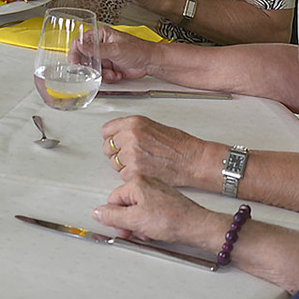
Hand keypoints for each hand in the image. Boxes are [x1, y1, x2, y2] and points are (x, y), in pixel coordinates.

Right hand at [78, 24, 158, 79]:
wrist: (150, 62)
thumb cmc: (138, 49)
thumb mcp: (115, 49)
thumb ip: (96, 49)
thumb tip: (80, 45)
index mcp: (100, 35)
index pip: (80, 42)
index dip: (75, 53)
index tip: (73, 62)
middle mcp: (100, 46)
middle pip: (84, 58)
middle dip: (90, 67)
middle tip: (93, 71)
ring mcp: (104, 58)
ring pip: (92, 69)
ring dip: (102, 74)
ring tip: (112, 72)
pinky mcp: (108, 68)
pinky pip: (100, 76)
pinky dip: (108, 77)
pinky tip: (117, 74)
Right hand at [93, 173, 228, 250]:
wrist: (196, 226)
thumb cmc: (172, 220)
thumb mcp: (134, 220)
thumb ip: (112, 216)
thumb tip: (98, 212)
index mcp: (137, 182)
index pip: (113, 200)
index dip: (115, 218)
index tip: (122, 229)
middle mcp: (146, 182)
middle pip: (124, 204)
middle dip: (127, 222)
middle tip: (134, 232)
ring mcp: (156, 190)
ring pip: (136, 210)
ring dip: (138, 224)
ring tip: (148, 232)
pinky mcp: (165, 199)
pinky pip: (148, 210)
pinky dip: (148, 222)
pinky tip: (155, 230)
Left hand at [100, 115, 220, 190]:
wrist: (192, 160)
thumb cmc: (179, 145)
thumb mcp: (152, 126)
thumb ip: (132, 129)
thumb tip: (117, 136)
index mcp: (134, 123)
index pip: (106, 131)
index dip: (111, 138)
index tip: (115, 142)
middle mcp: (130, 136)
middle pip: (107, 148)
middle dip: (116, 153)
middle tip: (130, 155)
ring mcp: (131, 155)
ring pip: (114, 163)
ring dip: (124, 165)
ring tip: (142, 163)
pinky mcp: (134, 172)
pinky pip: (122, 176)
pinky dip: (131, 176)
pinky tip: (145, 170)